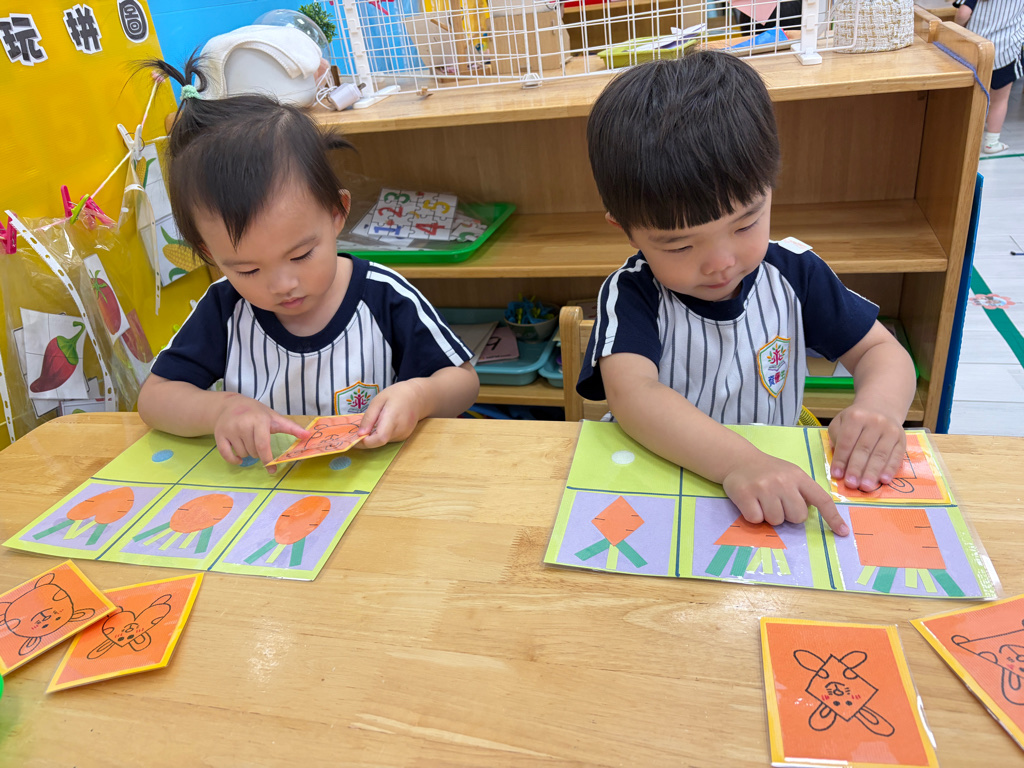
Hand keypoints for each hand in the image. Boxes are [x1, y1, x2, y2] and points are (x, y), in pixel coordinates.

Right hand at [213, 394, 309, 473]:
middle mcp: (243, 425)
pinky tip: (239, 458)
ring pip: (243, 454)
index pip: (263, 446)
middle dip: (258, 452)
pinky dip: (234, 460)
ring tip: (247, 440)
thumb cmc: (255, 412)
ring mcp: (229, 430)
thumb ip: (291, 427)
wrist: (230, 404)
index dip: (268, 460)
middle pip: (254, 452)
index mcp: (259, 420)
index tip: (272, 469)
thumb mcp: (273, 417)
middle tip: (257, 440)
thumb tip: (308, 435)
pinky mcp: (219, 435)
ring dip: (248, 453)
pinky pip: (227, 456)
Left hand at [356, 380, 426, 448]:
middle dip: (366, 439)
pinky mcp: (404, 436)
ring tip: (372, 423)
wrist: (419, 396)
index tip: (353, 438)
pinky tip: (382, 424)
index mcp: (393, 418)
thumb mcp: (379, 400)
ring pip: (383, 441)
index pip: (379, 438)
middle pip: (379, 442)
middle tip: (357, 430)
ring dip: (374, 436)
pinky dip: (381, 434)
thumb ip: (369, 418)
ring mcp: (403, 435)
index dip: (365, 442)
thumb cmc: (397, 394)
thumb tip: (360, 434)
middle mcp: (400, 430)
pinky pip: (388, 439)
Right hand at [723, 452, 847, 535]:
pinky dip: (754, 516)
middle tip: (777, 502)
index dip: (833, 517)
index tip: (843, 532)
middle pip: (797, 517)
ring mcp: (764, 487)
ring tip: (762, 501)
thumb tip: (809, 515)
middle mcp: (783, 481)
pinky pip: (756, 519)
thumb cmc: (768, 471)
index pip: (822, 499)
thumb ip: (802, 491)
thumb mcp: (790, 474)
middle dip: (788, 515)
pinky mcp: (745, 494)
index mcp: (799, 477)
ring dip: (769, 516)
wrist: (739, 460)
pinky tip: (751, 502)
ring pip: (776, 520)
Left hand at [828, 405, 905, 491]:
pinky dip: (890, 469)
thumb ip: (837, 439)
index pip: (847, 441)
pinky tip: (884, 480)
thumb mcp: (841, 422)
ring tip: (866, 487)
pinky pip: (896, 456)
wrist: (881, 408)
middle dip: (857, 468)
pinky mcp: (902, 439)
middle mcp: (875, 422)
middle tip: (851, 484)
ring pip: (880, 454)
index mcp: (856, 417)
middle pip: (864, 449)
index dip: (841, 459)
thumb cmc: (856, 420)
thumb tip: (840, 463)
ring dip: (872, 472)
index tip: (837, 475)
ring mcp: (890, 430)